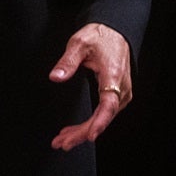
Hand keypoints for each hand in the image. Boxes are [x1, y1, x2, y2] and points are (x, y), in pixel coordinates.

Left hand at [49, 21, 131, 151]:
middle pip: (103, 117)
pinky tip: (75, 131)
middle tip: (62, 143)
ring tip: (63, 141)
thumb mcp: (79, 43)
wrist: (115, 32)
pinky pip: (103, 114)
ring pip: (102, 119)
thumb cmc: (100, 37)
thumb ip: (67, 61)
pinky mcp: (116, 95)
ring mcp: (120, 93)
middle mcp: (120, 88)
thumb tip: (55, 77)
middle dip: (82, 133)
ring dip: (83, 131)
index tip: (90, 136)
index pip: (108, 104)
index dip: (99, 122)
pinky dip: (89, 124)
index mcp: (113, 76)